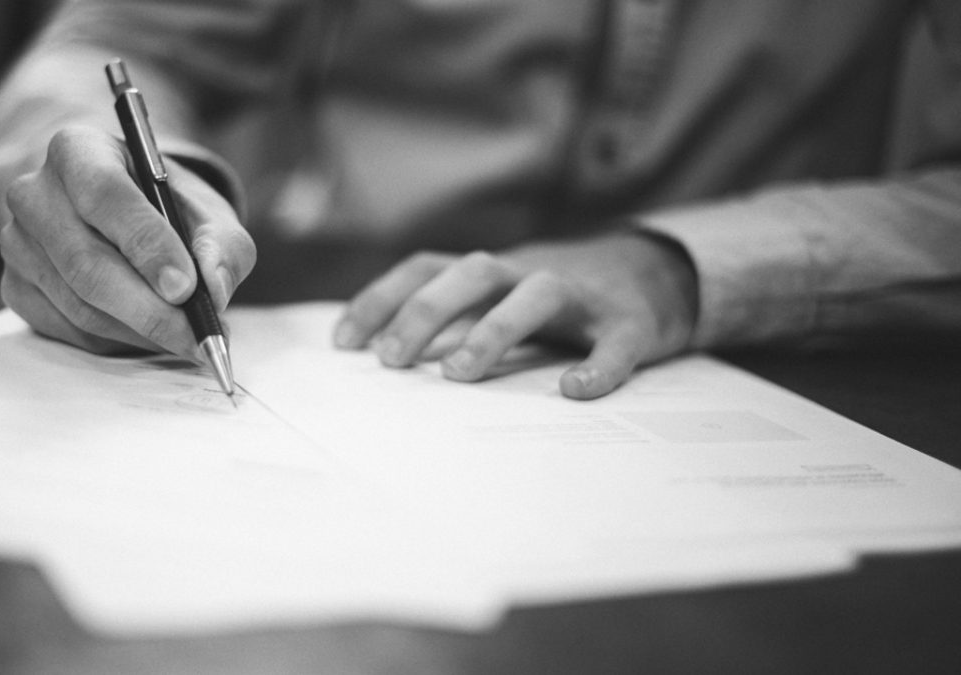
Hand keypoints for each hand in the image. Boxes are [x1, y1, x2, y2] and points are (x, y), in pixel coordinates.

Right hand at [0, 126, 254, 357]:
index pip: (104, 195)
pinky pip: (68, 329)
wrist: (126, 217)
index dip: (147, 245)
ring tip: (187, 339)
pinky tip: (150, 335)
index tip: (186, 288)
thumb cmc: (169, 210)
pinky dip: (117, 342)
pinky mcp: (15, 287)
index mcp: (78, 150)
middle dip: (149, 309)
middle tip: (197, 337)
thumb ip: (222, 246)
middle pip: (87, 263)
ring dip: (140, 332)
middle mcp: (34, 193)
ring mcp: (17, 243)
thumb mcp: (208, 214)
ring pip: (80, 305)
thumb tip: (214, 291)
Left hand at [333, 230, 698, 398]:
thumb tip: (382, 359)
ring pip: (536, 295)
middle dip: (426, 311)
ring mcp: (583, 295)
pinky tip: (575, 391)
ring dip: (493, 329)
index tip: (343, 342)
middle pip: (473, 273)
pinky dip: (598, 365)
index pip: (427, 268)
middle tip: (390, 360)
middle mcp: (530, 272)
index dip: (382, 298)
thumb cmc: (558, 300)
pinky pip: (615, 342)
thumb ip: (455, 320)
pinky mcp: (632, 322)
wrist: (658, 275)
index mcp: (493, 271)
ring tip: (458, 374)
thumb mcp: (501, 299)